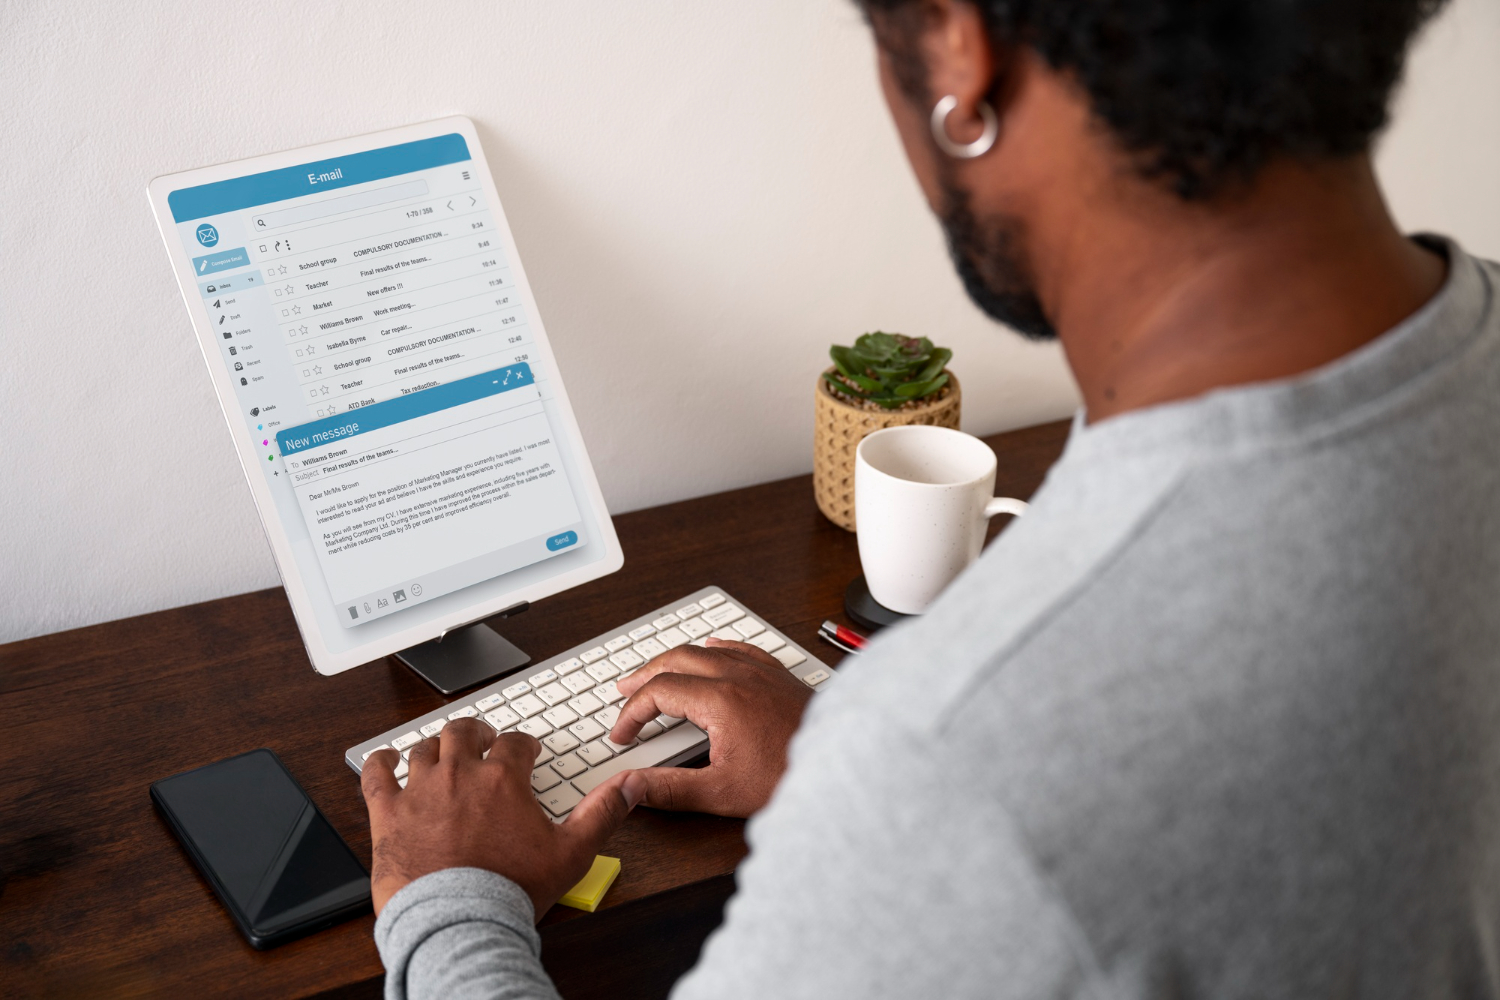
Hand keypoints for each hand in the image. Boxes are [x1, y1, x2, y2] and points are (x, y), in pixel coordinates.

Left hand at [360, 717, 646, 916]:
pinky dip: (381, 762)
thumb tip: (630, 786)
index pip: (515, 743)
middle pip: (464, 732)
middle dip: (477, 731)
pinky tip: (386, 759)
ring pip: (424, 749)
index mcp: (502, 780)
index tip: (524, 751)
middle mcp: (459, 775)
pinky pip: (376, 774)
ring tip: (440, 750)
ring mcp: (420, 791)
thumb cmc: (509, 890)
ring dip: (435, 746)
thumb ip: (601, 813)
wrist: (458, 921)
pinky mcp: (387, 814)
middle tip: (483, 739)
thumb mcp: (571, 853)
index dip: (522, 744)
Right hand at [609, 638, 813, 817]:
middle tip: (624, 691)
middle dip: (644, 675)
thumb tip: (633, 787)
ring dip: (674, 660)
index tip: (623, 734)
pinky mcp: (778, 674)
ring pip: (705, 650)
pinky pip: (738, 648)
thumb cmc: (790, 778)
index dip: (632, 712)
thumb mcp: (721, 792)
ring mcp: (760, 671)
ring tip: (656, 672)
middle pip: (675, 660)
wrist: (843, 767)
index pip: (658, 692)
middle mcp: (738, 676)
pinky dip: (714, 649)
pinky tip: (711, 650)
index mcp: (720, 700)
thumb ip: (669, 789)